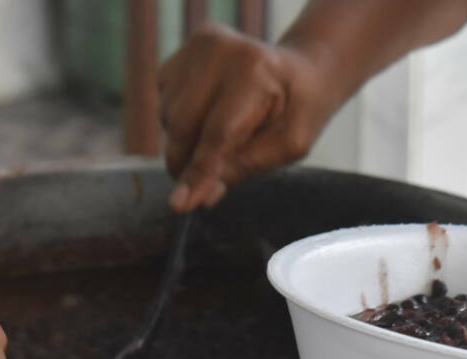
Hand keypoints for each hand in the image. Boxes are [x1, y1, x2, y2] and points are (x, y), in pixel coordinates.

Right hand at [158, 24, 333, 212]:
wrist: (301, 72)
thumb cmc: (299, 110)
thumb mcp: (288, 146)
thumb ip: (244, 169)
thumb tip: (200, 197)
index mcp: (254, 70)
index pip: (217, 133)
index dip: (199, 172)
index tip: (180, 204)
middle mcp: (220, 50)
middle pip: (184, 126)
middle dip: (186, 163)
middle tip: (197, 186)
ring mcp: (197, 46)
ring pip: (169, 117)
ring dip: (185, 142)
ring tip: (222, 137)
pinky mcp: (182, 53)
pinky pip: (164, 103)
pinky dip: (179, 123)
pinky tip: (208, 118)